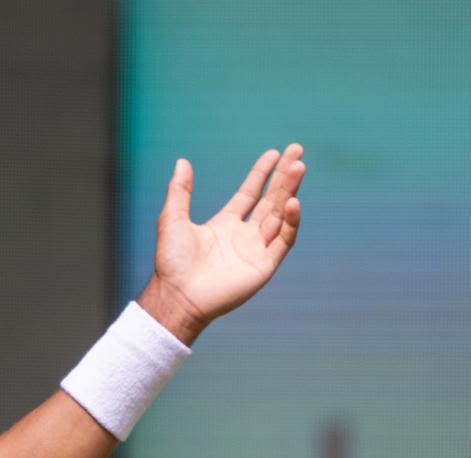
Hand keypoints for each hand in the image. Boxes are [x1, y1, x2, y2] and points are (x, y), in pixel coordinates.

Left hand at [140, 144, 305, 343]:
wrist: (178, 295)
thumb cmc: (172, 262)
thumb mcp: (172, 219)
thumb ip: (179, 191)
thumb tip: (181, 161)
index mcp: (225, 225)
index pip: (250, 194)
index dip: (262, 174)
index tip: (274, 153)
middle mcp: (243, 236)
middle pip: (270, 199)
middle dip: (284, 176)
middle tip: (296, 150)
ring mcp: (256, 250)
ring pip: (280, 214)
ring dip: (290, 190)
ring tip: (299, 166)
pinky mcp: (264, 265)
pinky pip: (283, 240)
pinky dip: (290, 221)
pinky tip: (293, 202)